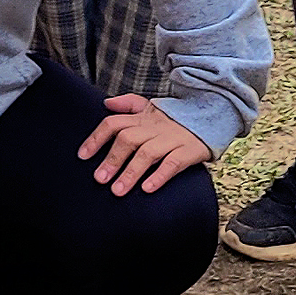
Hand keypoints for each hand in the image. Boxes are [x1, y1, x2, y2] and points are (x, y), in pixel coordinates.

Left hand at [76, 94, 211, 195]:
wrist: (213, 114)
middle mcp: (155, 127)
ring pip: (148, 153)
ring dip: (131, 172)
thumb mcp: (151, 107)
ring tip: (117, 191)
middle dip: (112, 159)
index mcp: (143, 118)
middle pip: (128, 139)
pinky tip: (147, 189)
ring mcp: (172, 139)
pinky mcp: (189, 151)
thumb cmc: (175, 118)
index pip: (114, 124)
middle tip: (99, 179)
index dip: (96, 139)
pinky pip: (173, 164)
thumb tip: (105, 103)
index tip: (82, 156)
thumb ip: (128, 104)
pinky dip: (159, 176)